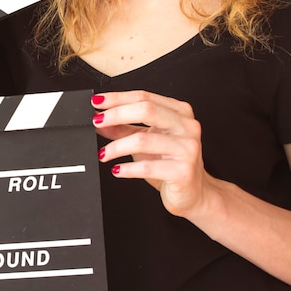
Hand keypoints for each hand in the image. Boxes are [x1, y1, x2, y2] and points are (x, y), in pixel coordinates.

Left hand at [92, 90, 208, 217]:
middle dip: (116, 115)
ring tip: (103, 154)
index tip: (97, 102)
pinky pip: (148, 167)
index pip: (144, 97)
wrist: (194, 193)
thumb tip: (100, 120)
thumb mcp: (145, 142)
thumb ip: (123, 129)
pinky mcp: (183, 171)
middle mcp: (186, 126)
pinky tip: (117, 170)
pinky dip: (127, 168)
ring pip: (143, 140)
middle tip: (97, 122)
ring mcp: (187, 148)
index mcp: (179, 113)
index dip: (118, 98)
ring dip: (116, 147)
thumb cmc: (170, 164)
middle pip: (146, 110)